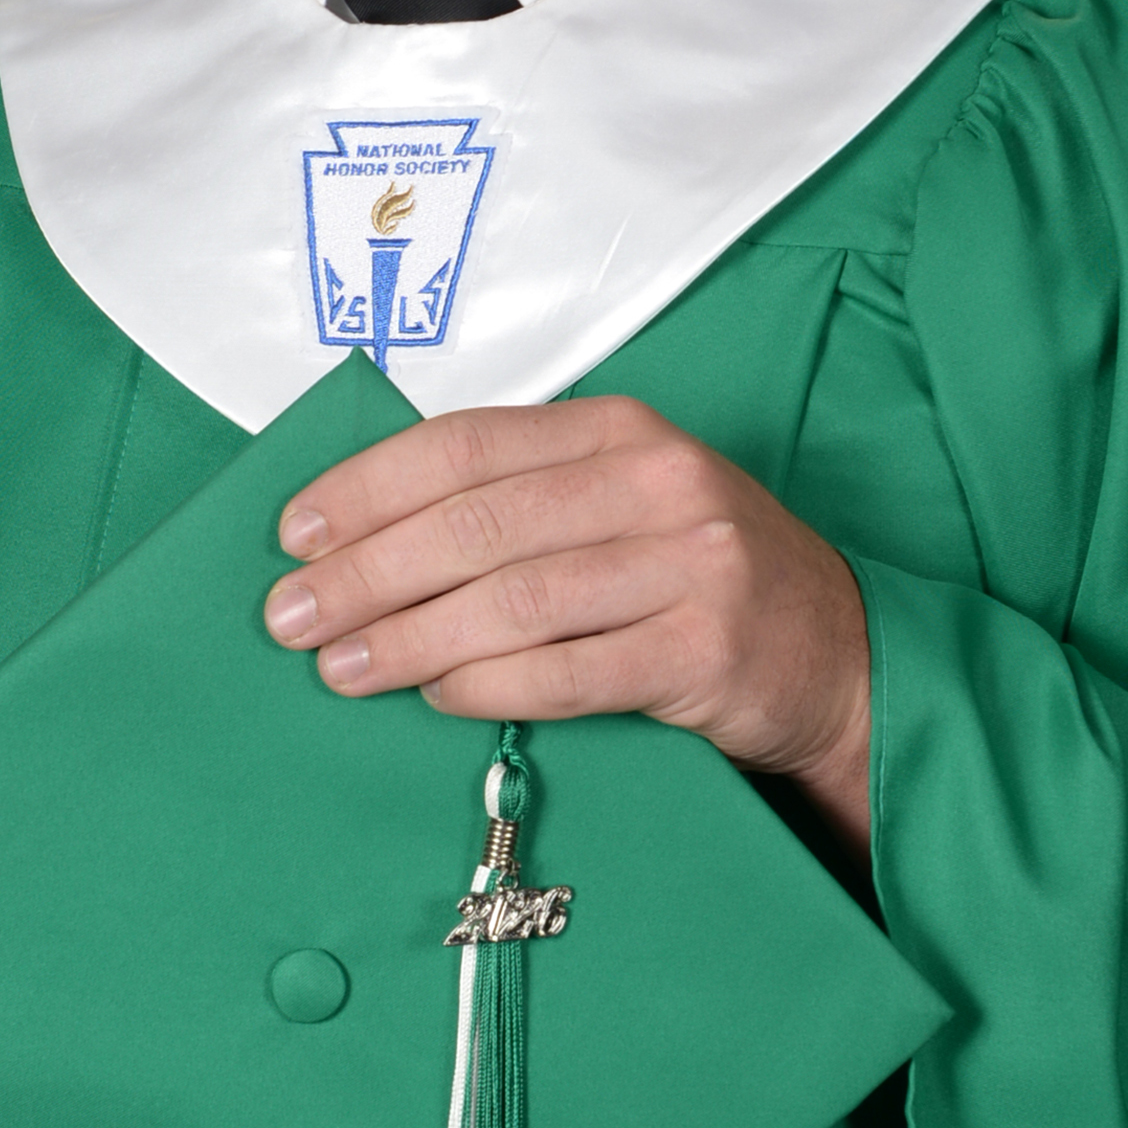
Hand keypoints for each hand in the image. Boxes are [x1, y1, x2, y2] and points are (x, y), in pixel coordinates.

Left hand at [263, 397, 871, 847]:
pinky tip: (436, 698)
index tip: (296, 533)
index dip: (368, 487)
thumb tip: (365, 536)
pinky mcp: (706, 650)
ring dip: (410, 638)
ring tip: (341, 668)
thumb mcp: (622, 503)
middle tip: (291, 616)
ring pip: (513, 600)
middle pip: (477, 523)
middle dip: (367, 572)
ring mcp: (690, 564)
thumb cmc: (700, 578)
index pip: (466, 444)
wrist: (837, 655)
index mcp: (620, 430)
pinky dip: (489, 686)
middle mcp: (657, 482)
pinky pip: (568, 671)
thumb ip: (520, 501)